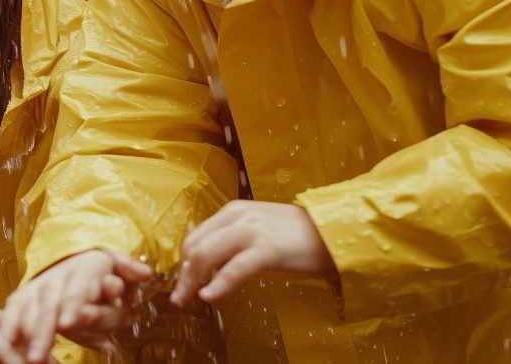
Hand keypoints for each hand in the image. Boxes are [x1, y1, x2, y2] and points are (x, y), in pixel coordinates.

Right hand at [1, 248, 153, 363]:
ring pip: (29, 309)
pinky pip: (14, 308)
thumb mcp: (115, 263)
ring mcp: (39, 285)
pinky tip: (7, 340)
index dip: (73, 305)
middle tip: (39, 356)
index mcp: (83, 268)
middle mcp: (58, 276)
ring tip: (27, 357)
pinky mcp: (24, 295)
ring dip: (26, 334)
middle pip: (49, 305)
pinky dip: (9, 323)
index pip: (78, 289)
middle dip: (43, 330)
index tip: (67, 322)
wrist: (74, 256)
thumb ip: (127, 270)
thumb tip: (146, 273)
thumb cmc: (98, 267)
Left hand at [169, 200, 335, 306]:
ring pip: (207, 255)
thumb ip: (233, 237)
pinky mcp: (267, 249)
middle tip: (179, 296)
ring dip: (192, 280)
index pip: (195, 236)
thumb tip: (209, 260)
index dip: (184, 261)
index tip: (181, 281)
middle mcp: (237, 216)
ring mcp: (251, 231)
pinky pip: (234, 269)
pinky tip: (209, 296)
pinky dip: (218, 284)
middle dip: (183, 274)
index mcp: (233, 210)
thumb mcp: (257, 227)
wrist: (332, 231)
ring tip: (187, 299)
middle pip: (195, 246)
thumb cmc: (296, 233)